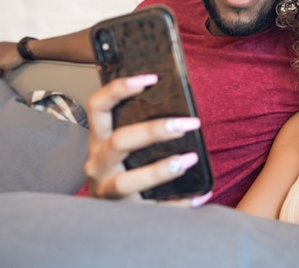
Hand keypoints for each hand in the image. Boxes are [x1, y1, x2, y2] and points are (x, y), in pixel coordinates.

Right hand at [84, 74, 209, 206]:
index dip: (119, 89)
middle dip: (155, 130)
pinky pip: (153, 209)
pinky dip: (179, 203)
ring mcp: (106, 191)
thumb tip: (184, 108)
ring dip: (161, 170)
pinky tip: (201, 194)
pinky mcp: (123, 214)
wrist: (111, 220)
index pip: (98, 107)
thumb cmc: (127, 169)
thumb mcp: (129, 146)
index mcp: (100, 140)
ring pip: (127, 181)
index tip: (150, 78)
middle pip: (119, 141)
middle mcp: (97, 164)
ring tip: (191, 159)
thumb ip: (146, 126)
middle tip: (189, 123)